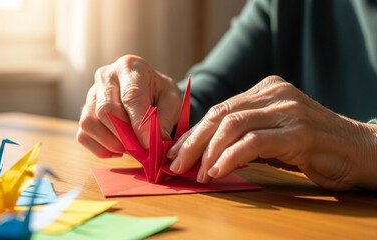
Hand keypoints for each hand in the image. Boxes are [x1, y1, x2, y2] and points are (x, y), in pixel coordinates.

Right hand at [77, 55, 181, 157]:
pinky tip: (119, 149)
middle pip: (106, 110)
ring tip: (131, 148)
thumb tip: (156, 142)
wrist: (148, 89)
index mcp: (130, 67)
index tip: (149, 145)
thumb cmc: (159, 93)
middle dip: (124, 136)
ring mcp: (90, 93)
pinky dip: (101, 148)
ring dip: (111, 143)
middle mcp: (105, 76)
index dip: (139, 123)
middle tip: (141, 151)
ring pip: (90, 123)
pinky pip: (84, 134)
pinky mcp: (84, 111)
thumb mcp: (171, 100)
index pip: (131, 96)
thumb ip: (165, 119)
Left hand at [167, 76, 376, 190]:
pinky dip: (230, 157)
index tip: (176, 151)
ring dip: (208, 152)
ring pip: (233, 125)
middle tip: (177, 163)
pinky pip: (254, 142)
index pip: (220, 109)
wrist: (359, 151)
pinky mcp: (299, 132)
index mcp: (266, 89)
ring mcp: (288, 110)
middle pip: (221, 114)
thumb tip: (206, 152)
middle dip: (194, 142)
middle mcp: (275, 94)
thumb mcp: (273, 135)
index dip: (195, 132)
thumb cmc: (312, 147)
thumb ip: (244, 136)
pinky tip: (218, 171)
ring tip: (198, 173)